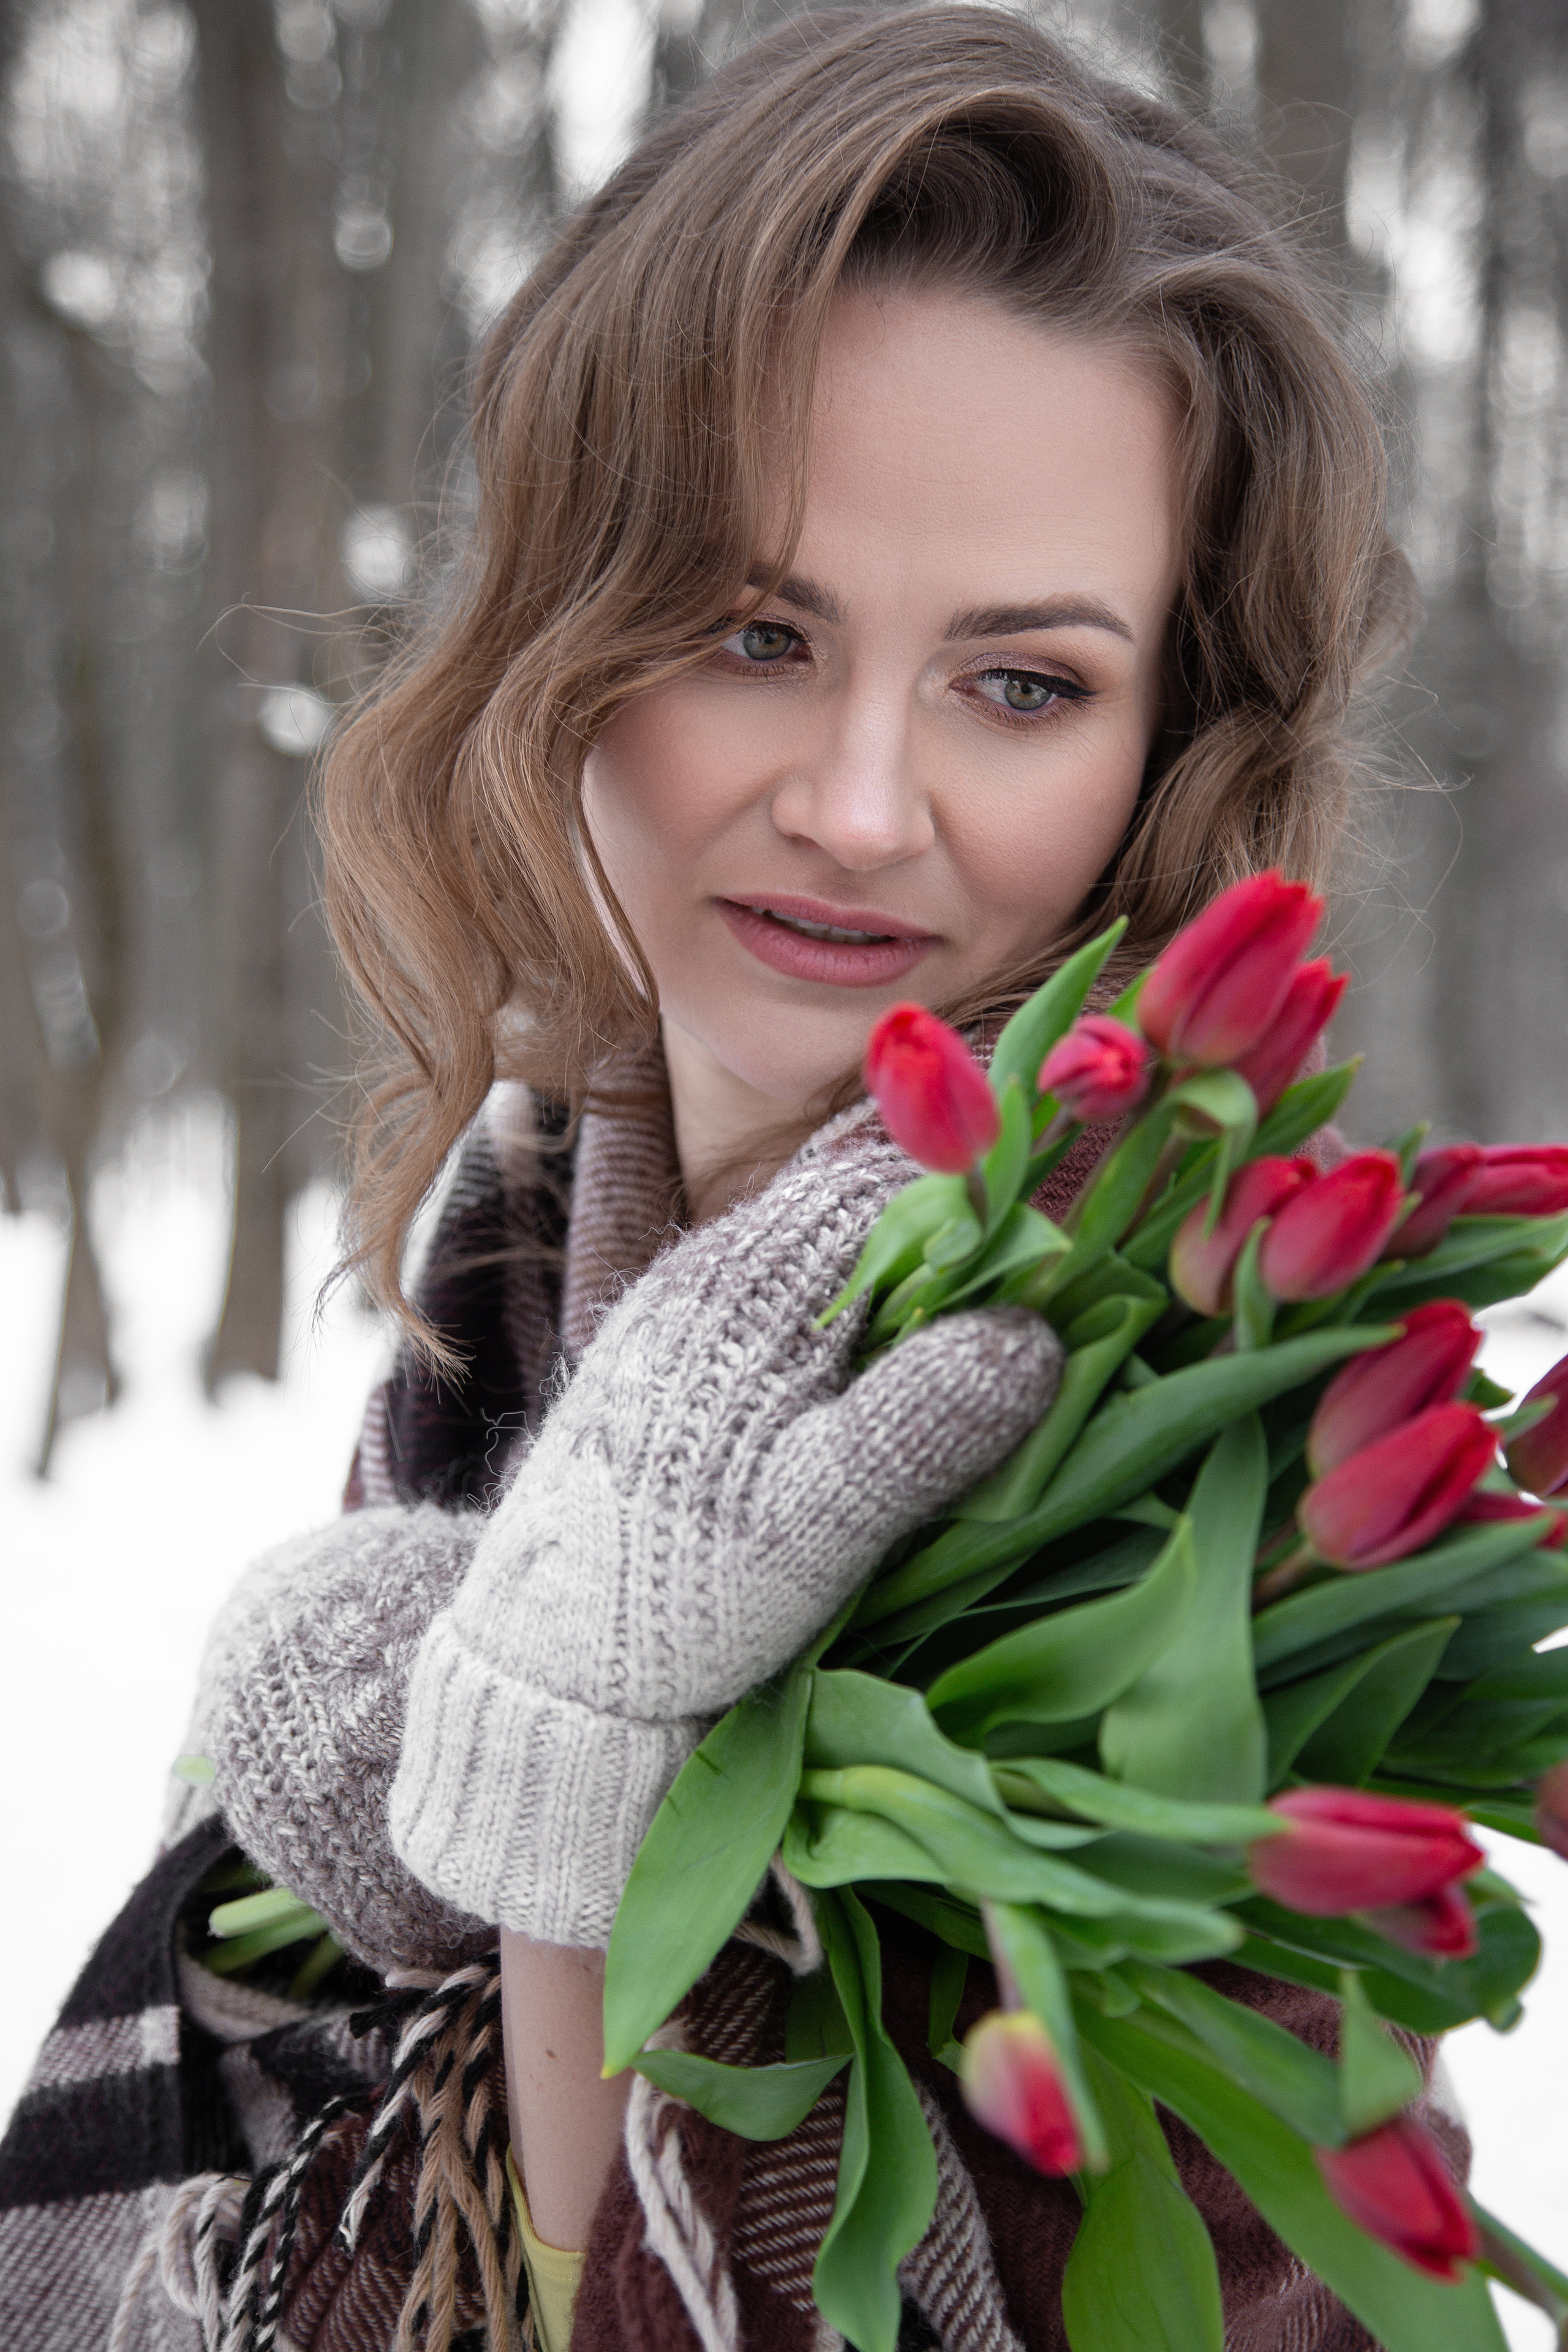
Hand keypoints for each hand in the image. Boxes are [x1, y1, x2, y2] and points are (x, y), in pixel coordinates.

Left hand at [390, 1114, 1062, 1947]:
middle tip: (1020, 1316)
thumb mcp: (821, 1520)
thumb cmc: (682, 1595)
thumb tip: (1037, 1332)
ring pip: (815, 1258)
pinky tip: (870, 1396)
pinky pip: (780, 1304)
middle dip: (942, 1248)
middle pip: (848, 1211)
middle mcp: (701, 1274)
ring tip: (957, 1363)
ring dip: (895, 1290)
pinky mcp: (669, 1361)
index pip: (876, 1188)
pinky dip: (844, 1326)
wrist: (545, 1665)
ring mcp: (679, 1313)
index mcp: (741, 1291)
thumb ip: (924, 1420)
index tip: (1051, 1260)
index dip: (974, 1209)